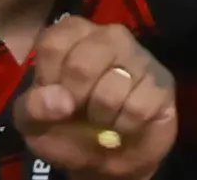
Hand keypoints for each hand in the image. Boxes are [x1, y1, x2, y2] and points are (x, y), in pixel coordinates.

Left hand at [8, 16, 174, 173]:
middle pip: (83, 63)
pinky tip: (123, 124)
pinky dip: (124, 126)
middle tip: (79, 110)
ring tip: (103, 119)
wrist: (105, 161)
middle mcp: (110, 37)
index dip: (48, 79)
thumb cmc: (68, 131)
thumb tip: (58, 100)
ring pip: (113, 87)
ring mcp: (140, 57)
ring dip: (101, 117)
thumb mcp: (35, 124)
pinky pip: (139, 106)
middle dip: (75, 99)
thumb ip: (33, 108)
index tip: (53, 97)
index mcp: (75, 36)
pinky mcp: (162, 84)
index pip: (54, 42)